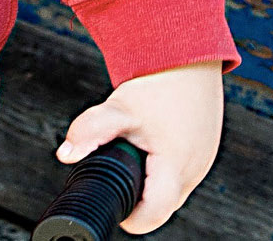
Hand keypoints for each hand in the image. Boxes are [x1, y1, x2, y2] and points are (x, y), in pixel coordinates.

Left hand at [54, 60, 224, 232]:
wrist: (190, 54)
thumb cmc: (157, 82)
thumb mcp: (119, 109)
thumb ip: (90, 131)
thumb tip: (65, 154)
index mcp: (174, 167)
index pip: (152, 215)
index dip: (129, 217)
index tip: (114, 203)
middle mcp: (194, 169)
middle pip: (162, 206)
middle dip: (139, 197)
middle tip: (118, 169)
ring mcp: (204, 160)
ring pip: (174, 189)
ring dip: (153, 181)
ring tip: (135, 154)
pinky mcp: (206, 149)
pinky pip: (184, 171)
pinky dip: (166, 166)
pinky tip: (152, 146)